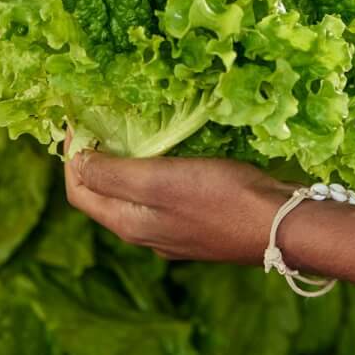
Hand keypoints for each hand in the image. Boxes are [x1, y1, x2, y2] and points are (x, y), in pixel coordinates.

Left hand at [63, 140, 354, 289]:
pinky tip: (172, 158)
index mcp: (129, 223)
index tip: (80, 120)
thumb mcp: (162, 180)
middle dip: (96, 160)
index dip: (72, 156)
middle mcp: (145, 234)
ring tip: (132, 133)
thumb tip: (75, 163)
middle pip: (104, 197)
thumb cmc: (221, 198)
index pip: (80, 191)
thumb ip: (116, 174)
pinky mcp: (199, 227)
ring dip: (124, 167)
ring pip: (133, 199)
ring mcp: (173, 234)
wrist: (281, 226)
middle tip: (102, 122)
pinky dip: (153, 175)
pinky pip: (161, 200)